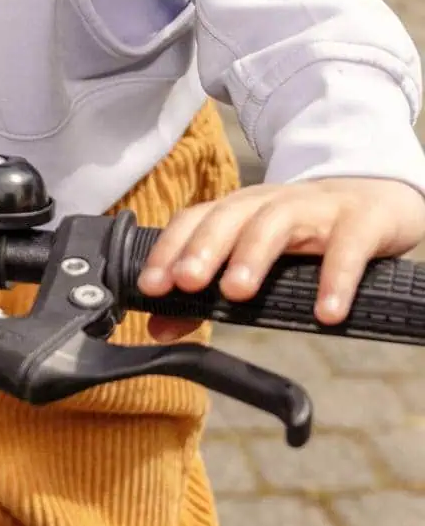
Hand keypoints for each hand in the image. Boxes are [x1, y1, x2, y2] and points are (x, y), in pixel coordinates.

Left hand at [137, 177, 424, 337]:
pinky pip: (347, 247)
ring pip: (277, 223)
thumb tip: (157, 328)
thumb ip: (205, 297)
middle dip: (202, 248)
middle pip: (229, 217)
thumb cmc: (305, 234)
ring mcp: (317, 209)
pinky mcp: (362, 221)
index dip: (168, 251)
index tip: (149, 288)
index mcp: (239, 211)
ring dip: (253, 255)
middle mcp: (270, 204)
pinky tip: (326, 312)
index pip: (193, 221)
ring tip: (238, 293)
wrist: (377, 197)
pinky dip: (336, 279)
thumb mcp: (255, 258)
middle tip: (185, 283)